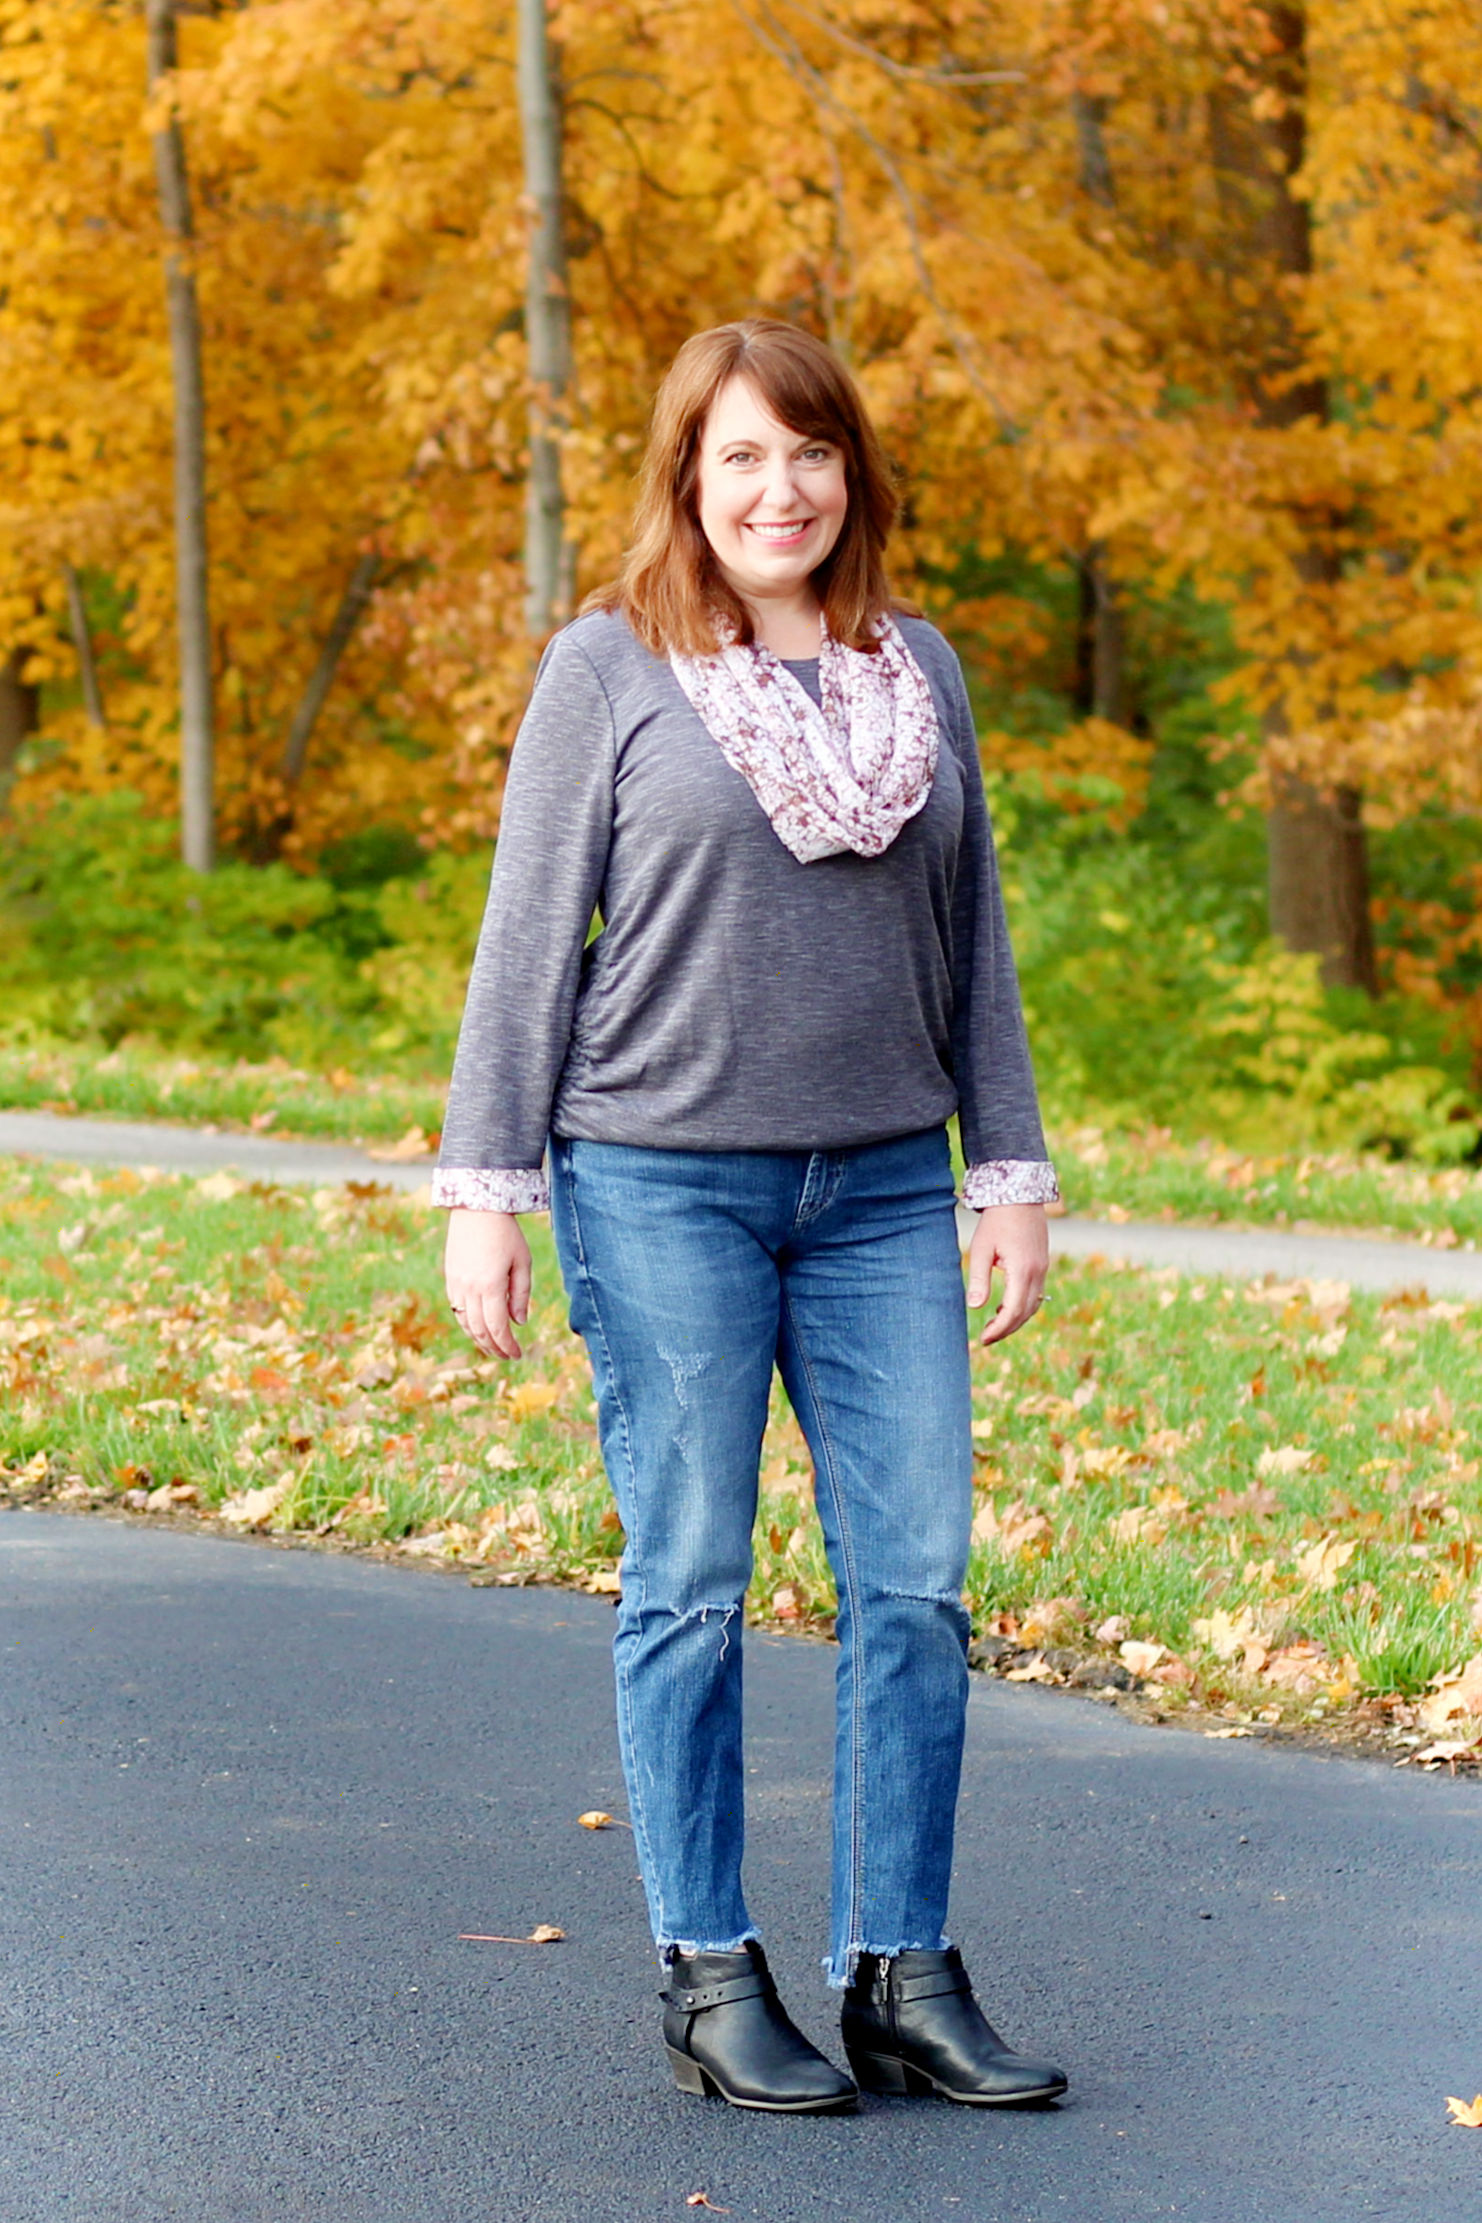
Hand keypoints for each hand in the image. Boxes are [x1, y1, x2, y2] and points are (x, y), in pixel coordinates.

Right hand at [444, 1208, 531, 1359]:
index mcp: (490, 1286)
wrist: (476, 1208)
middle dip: (494, 1348)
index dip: (507, 1345)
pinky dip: (468, 1324)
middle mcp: (470, 1289)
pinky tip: (478, 1328)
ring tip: (494, 1348)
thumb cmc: (506, 1233)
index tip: (517, 1355)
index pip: (498, 1328)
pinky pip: (457, 1310)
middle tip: (508, 1357)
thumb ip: (520, 1294)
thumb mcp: (522, 1262)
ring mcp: (457, 1284)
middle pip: (480, 1330)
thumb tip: (518, 1323)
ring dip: (479, 1340)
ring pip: (466, 1323)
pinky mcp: (450, 1278)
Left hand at [965, 1202, 1048, 1346]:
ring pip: (1034, 1305)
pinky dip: (1023, 1306)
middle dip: (1007, 1329)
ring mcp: (1043, 1268)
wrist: (1020, 1195)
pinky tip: (1005, 1307)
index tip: (983, 1339)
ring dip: (1016, 1319)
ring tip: (994, 1326)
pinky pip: (1036, 1294)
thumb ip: (978, 1278)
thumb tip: (974, 1307)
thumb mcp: (982, 1248)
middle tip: (987, 1338)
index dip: (999, 1329)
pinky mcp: (1042, 1263)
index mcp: (1022, 1271)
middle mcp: (1037, 1273)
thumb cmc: (996, 1221)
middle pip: (1025, 1313)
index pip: (1013, 1311)